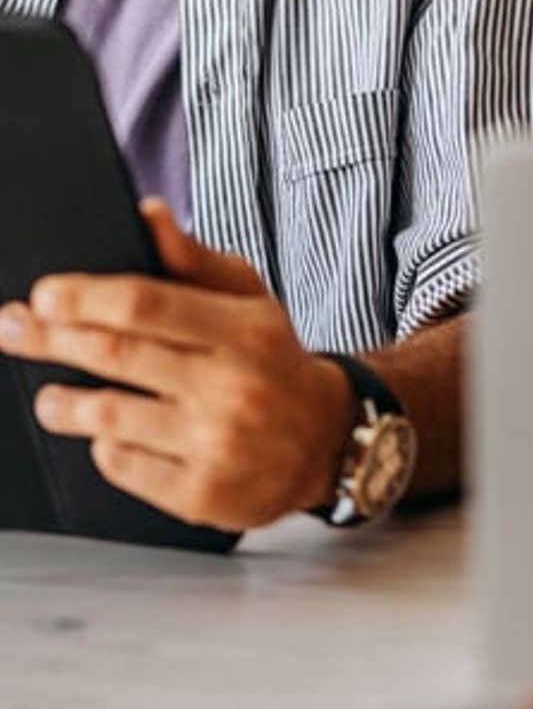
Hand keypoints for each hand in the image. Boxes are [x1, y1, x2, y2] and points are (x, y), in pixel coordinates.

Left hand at [0, 199, 355, 530]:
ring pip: (110, 416)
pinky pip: (124, 466)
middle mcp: (232, 386)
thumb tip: (147, 213)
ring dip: (64, 403)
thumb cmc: (274, 360)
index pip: (148, 304)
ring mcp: (216, 444)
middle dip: (51, 339)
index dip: (86, 298)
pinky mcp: (202, 495)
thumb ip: (194, 260)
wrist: (325, 440)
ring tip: (49, 398)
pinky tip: (107, 436)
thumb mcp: (250, 299)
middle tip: (12, 329)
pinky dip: (105, 448)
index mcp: (244, 330)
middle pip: (117, 355)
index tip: (44, 295)